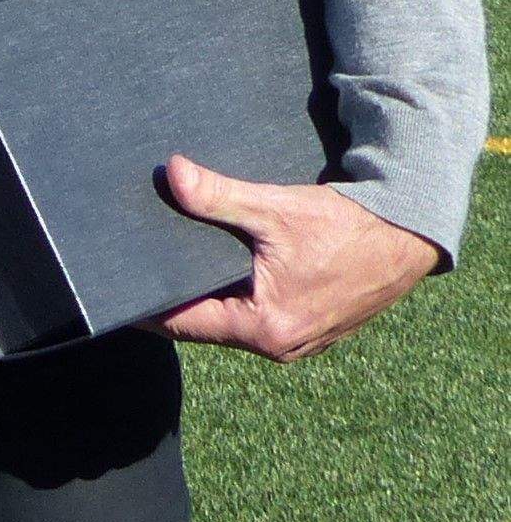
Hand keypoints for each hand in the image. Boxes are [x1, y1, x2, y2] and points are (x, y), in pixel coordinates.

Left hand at [149, 158, 439, 360]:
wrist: (408, 234)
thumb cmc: (345, 226)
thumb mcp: (276, 209)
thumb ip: (219, 196)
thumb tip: (172, 174)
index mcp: (267, 329)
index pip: (185, 325)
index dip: (147, 307)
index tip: (113, 291)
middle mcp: (282, 346)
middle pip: (206, 326)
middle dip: (174, 300)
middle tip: (133, 273)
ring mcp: (300, 341)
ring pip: (233, 323)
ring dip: (207, 299)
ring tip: (169, 269)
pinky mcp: (313, 327)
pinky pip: (259, 318)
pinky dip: (236, 298)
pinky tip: (218, 273)